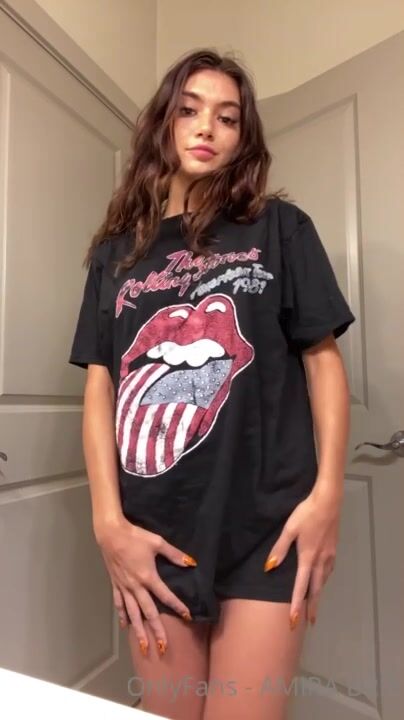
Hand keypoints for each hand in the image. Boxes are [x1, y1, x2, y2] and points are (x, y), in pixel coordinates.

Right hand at [95, 517, 196, 654]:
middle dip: (156, 631)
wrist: (111, 534)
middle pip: (148, 612)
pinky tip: (125, 626)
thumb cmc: (135, 537)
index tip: (188, 616)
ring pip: (133, 614)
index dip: (178, 606)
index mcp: (148, 577)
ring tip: (144, 647)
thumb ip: (174, 554)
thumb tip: (190, 562)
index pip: (166, 596)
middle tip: (163, 648)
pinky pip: (119, 604)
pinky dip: (123, 616)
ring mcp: (124, 588)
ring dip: (139, 631)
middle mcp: (136, 587)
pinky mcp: (115, 585)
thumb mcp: (157, 542)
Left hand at [263, 487, 341, 628]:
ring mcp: (329, 555)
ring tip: (314, 603)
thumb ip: (279, 549)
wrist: (328, 502)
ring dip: (319, 593)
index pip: (301, 587)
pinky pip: (328, 570)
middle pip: (316, 589)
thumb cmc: (306, 514)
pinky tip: (322, 577)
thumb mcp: (289, 529)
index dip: (297, 605)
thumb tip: (269, 568)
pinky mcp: (334, 549)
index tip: (294, 621)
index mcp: (307, 558)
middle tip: (310, 622)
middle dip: (313, 606)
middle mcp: (320, 561)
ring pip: (323, 580)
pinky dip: (324, 579)